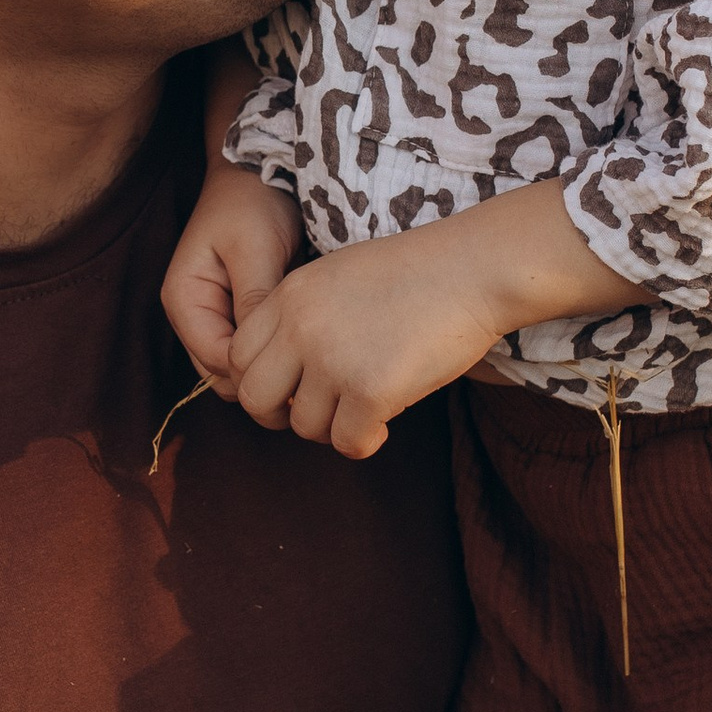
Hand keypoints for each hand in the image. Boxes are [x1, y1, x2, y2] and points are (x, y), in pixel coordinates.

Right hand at [164, 166, 302, 391]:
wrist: (258, 172)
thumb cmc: (252, 203)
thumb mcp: (254, 249)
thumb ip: (254, 301)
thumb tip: (260, 354)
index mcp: (185, 300)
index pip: (215, 361)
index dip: (256, 372)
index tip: (302, 367)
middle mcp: (194, 316)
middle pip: (222, 372)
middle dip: (262, 377)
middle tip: (312, 370)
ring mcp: (214, 317)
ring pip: (237, 367)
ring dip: (269, 367)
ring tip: (311, 358)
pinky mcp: (237, 313)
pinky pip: (252, 349)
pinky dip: (275, 352)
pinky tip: (306, 346)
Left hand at [230, 221, 515, 459]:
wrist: (473, 269)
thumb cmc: (417, 273)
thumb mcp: (339, 277)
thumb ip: (303, 316)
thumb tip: (286, 374)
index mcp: (289, 296)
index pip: (237, 356)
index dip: (262, 380)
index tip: (292, 386)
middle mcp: (301, 328)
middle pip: (255, 398)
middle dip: (280, 415)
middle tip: (317, 412)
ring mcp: (333, 361)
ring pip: (303, 426)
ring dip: (331, 427)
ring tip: (363, 409)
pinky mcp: (371, 391)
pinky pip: (347, 442)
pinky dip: (363, 442)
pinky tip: (383, 423)